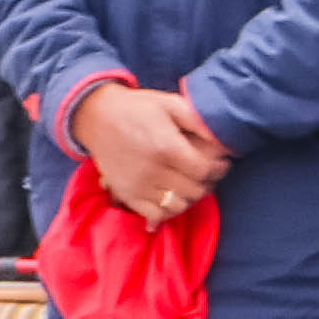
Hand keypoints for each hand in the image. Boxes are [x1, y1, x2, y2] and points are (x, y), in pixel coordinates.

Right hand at [70, 80, 225, 220]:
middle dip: (208, 182)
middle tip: (207, 173)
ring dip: (190, 197)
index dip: (219, 169)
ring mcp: (138, 186)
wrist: (96, 116)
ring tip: (190, 183)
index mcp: (166, 147)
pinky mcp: (127, 195)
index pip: (205, 171)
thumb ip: (197, 121)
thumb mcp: (170, 103)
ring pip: (178, 206)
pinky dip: (168, 210)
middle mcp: (153, 170)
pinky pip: (156, 215)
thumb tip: (223, 142)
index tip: (221, 163)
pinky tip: (172, 197)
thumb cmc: (137, 107)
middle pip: (195, 191)